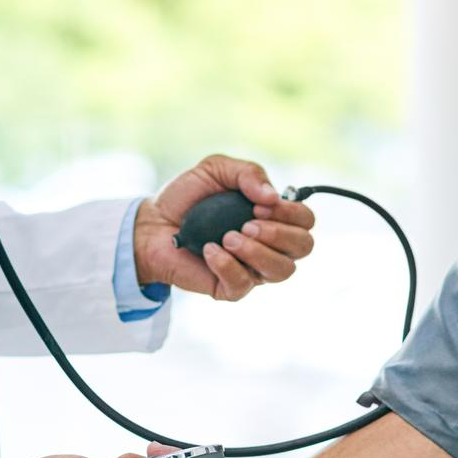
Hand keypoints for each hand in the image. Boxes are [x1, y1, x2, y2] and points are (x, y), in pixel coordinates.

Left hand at [133, 154, 315, 300]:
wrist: (152, 222)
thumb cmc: (188, 197)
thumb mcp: (216, 169)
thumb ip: (248, 173)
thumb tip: (272, 197)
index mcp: (273, 217)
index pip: (306, 221)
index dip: (291, 212)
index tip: (260, 204)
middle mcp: (270, 245)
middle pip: (303, 247)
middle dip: (279, 233)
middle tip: (247, 223)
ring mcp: (252, 268)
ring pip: (282, 271)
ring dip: (257, 251)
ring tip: (229, 237)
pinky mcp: (230, 288)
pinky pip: (243, 284)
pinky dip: (227, 264)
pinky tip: (210, 249)